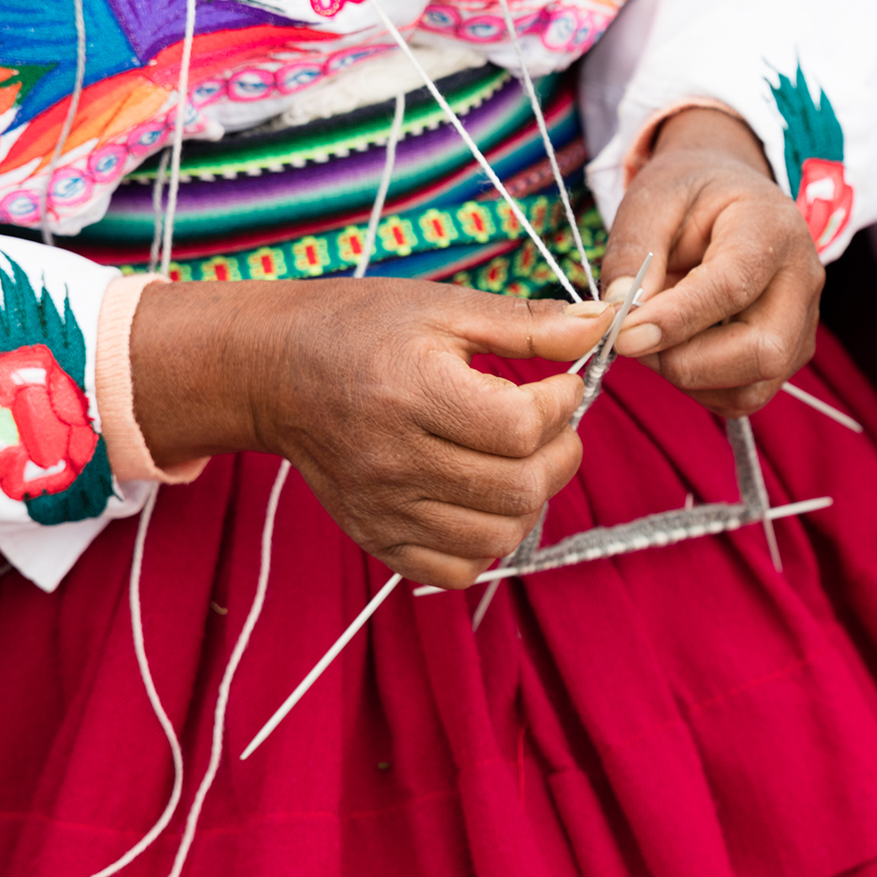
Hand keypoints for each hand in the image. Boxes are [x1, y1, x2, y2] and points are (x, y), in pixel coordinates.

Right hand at [129, 279, 613, 587]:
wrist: (272, 372)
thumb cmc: (361, 328)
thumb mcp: (444, 307)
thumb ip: (528, 323)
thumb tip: (603, 326)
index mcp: (414, 391)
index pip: (521, 426)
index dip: (562, 405)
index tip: (559, 385)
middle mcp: (395, 458)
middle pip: (518, 488)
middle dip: (559, 454)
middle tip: (550, 426)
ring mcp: (383, 507)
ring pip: (497, 534)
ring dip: (530, 498)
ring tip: (520, 460)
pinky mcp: (375, 537)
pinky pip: (455, 569)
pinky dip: (485, 540)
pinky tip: (480, 497)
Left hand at [600, 107, 824, 416]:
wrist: (729, 198)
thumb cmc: (690, 196)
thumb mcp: (651, 201)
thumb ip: (633, 252)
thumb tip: (620, 311)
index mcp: (771, 227)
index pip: (732, 287)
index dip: (676, 319)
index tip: (624, 335)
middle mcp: (801, 281)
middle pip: (761, 351)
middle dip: (684, 360)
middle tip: (631, 339)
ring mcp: (803, 325)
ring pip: (752, 387)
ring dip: (689, 378)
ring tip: (652, 338)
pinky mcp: (788, 356)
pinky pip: (744, 396)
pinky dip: (700, 387)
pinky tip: (675, 349)